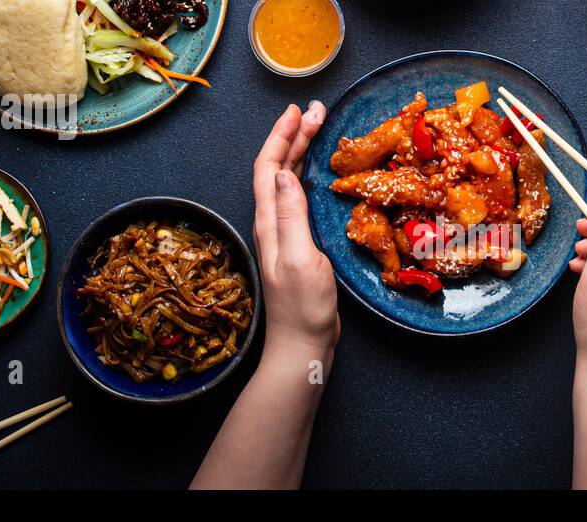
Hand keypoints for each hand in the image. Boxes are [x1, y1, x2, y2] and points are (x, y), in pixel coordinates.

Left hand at [253, 102, 339, 352]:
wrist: (302, 344)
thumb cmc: (303, 307)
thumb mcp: (300, 257)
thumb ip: (291, 215)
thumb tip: (285, 172)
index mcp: (269, 222)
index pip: (269, 167)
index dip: (281, 137)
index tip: (298, 112)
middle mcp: (272, 223)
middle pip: (277, 169)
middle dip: (294, 136)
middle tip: (316, 112)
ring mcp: (284, 234)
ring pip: (287, 181)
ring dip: (300, 153)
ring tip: (317, 130)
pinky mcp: (299, 244)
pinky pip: (298, 198)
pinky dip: (307, 176)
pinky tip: (318, 174)